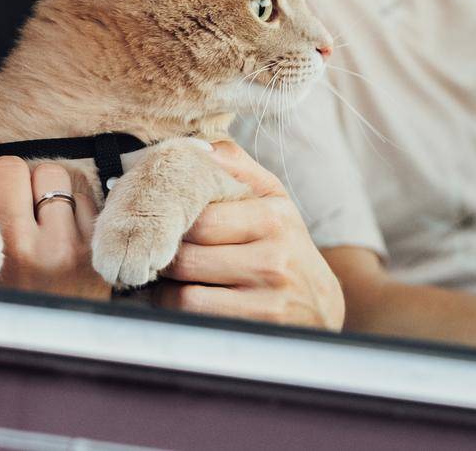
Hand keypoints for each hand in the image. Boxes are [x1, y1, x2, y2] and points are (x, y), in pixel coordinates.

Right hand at [0, 152, 109, 300]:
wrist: (45, 356)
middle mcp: (15, 245)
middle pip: (10, 165)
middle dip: (11, 180)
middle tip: (12, 207)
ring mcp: (58, 247)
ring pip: (49, 173)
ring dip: (44, 188)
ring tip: (38, 219)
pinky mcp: (91, 250)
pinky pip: (81, 196)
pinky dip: (73, 208)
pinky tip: (63, 234)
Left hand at [153, 141, 344, 330]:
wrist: (321, 306)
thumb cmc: (286, 246)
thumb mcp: (273, 201)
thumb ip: (238, 169)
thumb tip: (200, 147)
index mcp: (273, 217)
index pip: (199, 216)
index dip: (171, 220)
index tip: (159, 222)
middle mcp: (273, 257)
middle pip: (187, 254)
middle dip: (163, 254)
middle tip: (154, 251)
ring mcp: (267, 297)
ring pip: (184, 290)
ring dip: (165, 285)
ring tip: (165, 275)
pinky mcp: (256, 328)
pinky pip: (195, 317)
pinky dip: (175, 308)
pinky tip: (179, 298)